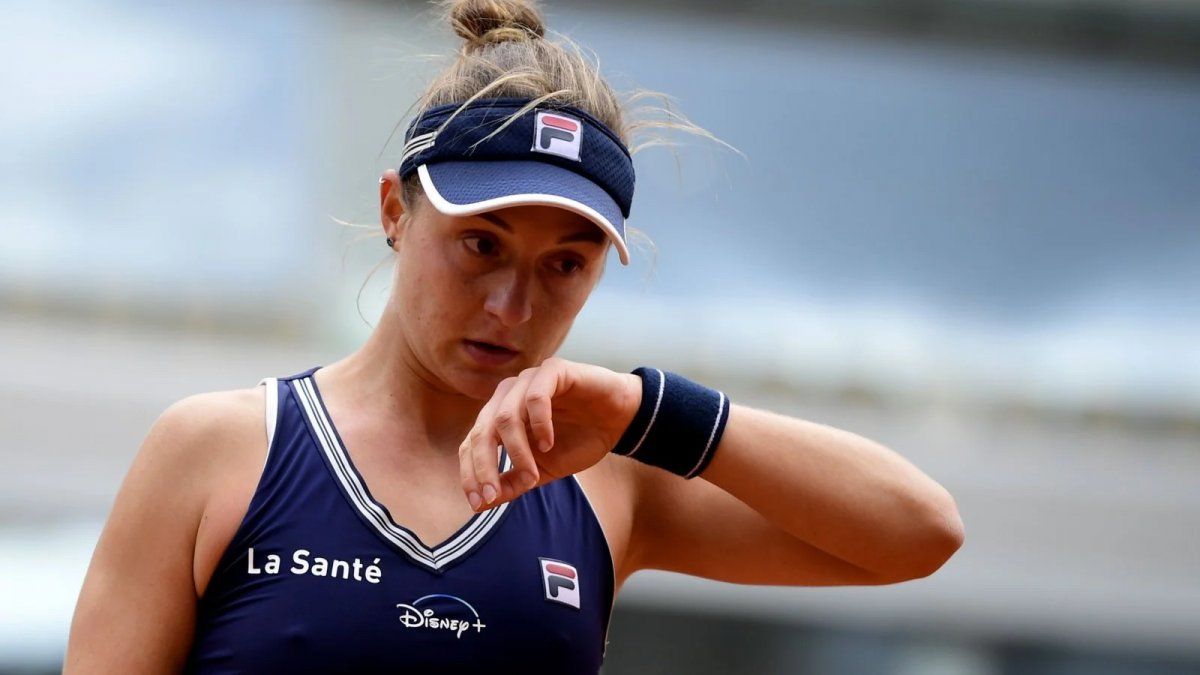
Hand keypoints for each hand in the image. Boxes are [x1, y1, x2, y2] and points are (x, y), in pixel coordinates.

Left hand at [458, 357, 640, 510]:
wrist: (619, 420)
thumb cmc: (578, 441)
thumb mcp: (542, 471)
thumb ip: (512, 483)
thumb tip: (480, 505)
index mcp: (498, 416)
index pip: (471, 444)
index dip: (471, 474)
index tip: (480, 502)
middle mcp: (508, 395)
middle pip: (482, 431)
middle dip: (485, 466)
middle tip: (495, 494)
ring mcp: (528, 380)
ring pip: (505, 416)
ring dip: (516, 451)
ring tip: (533, 475)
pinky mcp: (553, 370)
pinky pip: (536, 397)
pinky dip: (539, 425)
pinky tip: (549, 444)